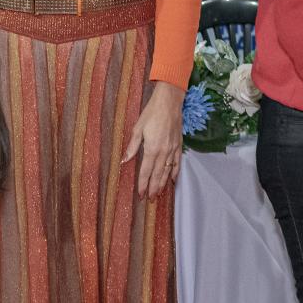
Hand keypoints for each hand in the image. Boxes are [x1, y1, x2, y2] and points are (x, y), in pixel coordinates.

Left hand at [122, 82, 183, 199]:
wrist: (170, 103)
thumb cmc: (151, 114)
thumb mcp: (137, 129)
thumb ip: (132, 147)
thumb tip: (124, 161)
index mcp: (152, 148)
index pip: (146, 171)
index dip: (143, 184)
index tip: (141, 195)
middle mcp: (164, 152)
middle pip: (158, 175)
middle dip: (153, 188)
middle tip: (150, 200)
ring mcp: (173, 149)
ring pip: (168, 171)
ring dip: (163, 184)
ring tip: (159, 195)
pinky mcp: (179, 145)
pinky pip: (177, 163)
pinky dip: (175, 173)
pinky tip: (173, 181)